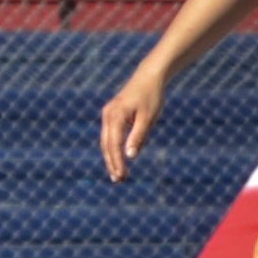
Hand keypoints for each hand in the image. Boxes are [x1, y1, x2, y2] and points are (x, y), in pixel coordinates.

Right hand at [99, 67, 166, 181]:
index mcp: (116, 115)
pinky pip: (109, 135)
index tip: (121, 176)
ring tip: (118, 175)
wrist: (148, 77)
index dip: (117, 161)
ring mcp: (108, 114)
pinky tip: (117, 159)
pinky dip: (112, 148)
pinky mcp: (111, 114)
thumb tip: (130, 156)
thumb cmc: (151, 97)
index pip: (113, 144)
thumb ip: (138, 136)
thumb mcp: (148, 118)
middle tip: (118, 180)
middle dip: (111, 163)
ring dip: (111, 158)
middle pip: (106, 144)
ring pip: (106, 141)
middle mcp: (108, 115)